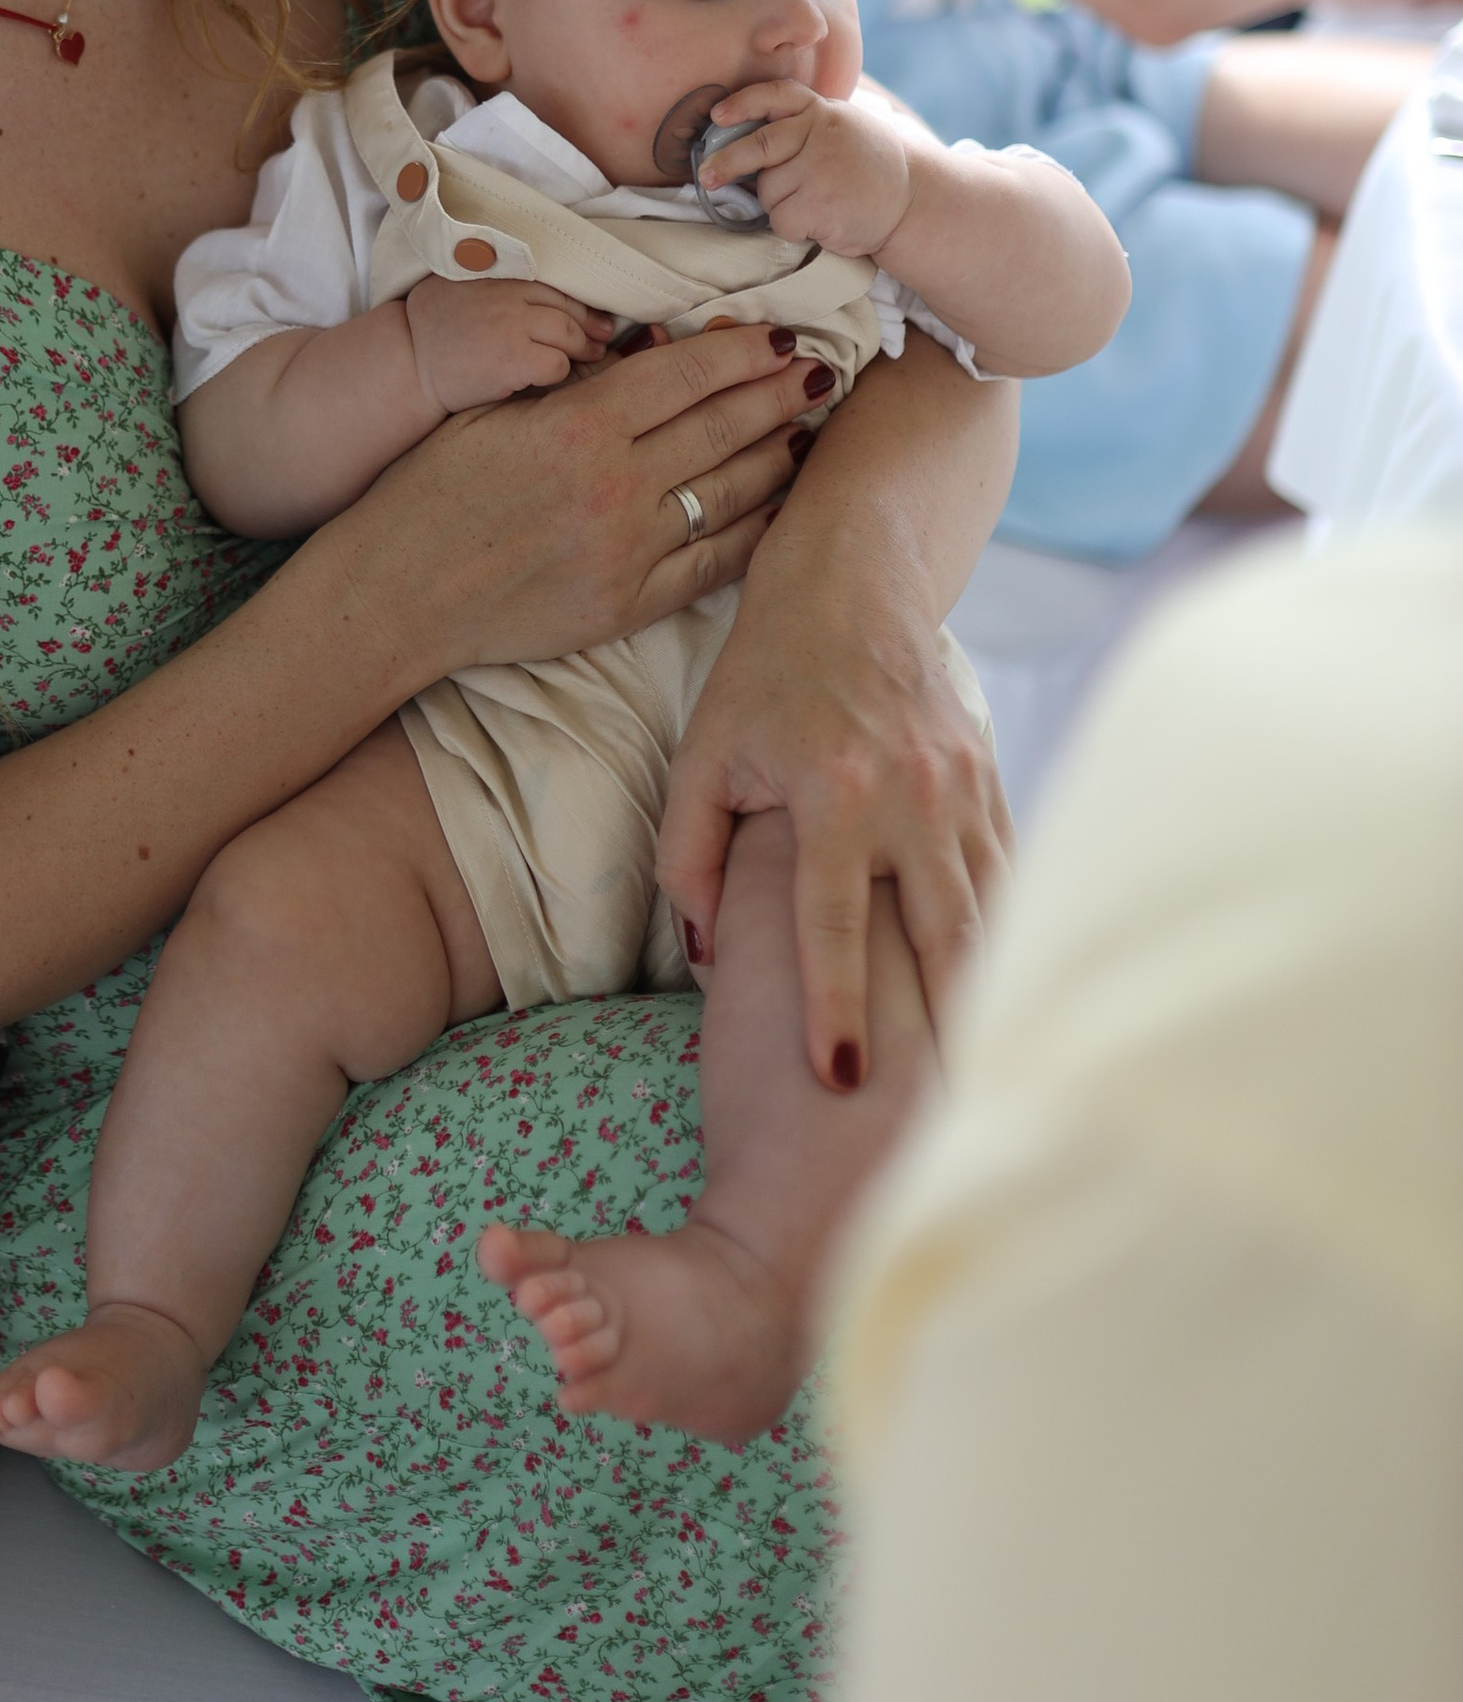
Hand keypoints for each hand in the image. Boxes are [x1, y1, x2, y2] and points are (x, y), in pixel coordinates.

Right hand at [363, 317, 826, 681]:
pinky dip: (757, 529)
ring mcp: (628, 550)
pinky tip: (780, 504)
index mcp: (576, 426)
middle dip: (780, 393)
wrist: (396, 594)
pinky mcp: (629, 604)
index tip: (781, 334)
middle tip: (821, 370)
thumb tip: (644, 354)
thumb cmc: (428, 493)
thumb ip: (571, 385)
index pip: (687, 375)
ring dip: (779, 454)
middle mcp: (613, 486)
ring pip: (732, 492)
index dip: (744, 351)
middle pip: (723, 427)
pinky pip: (715, 563)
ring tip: (809, 427)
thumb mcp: (489, 414)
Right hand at [405, 275, 608, 414]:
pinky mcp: (513, 359)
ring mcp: (511, 325)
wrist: (407, 364)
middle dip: (591, 324)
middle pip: (567, 307)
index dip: (579, 301)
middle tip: (604, 336)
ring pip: (568, 334)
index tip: (594, 313)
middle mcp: (507, 294)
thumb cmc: (430, 329)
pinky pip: (557, 364)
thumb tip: (534, 283)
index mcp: (496, 274)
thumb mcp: (456, 285)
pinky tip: (552, 376)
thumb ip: (491, 278)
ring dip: (583, 348)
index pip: (552, 283)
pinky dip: (559, 371)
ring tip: (591, 356)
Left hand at [658, 399, 1013, 1086]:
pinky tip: (1006, 999)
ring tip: (985, 1079)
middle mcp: (911, 796)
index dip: (837, 1008)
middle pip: (944, 936)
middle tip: (945, 1118)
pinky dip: (1009, 940)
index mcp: (833, 793)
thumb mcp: (703, 756)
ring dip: (989, 997)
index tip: (843, 1081)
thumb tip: (703, 955)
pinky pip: (1010, 878)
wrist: (856, 583)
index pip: (835, 925)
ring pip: (991, 915)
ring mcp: (965, 789)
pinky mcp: (993, 783)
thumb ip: (691, 856)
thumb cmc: (765, 676)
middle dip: (949, 1030)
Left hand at [712, 78, 913, 255]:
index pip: (777, 94)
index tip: (718, 116)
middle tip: (708, 177)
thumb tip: (745, 134)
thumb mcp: (844, 128)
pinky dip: (794, 228)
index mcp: (823, 111)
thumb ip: (806, 124)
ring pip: (768, 191)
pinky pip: (781, 220)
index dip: (743, 103)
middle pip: (758, 146)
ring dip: (782, 205)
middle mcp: (821, 133)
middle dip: (726, 163)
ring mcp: (820, 169)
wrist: (914, 201)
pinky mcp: (820, 205)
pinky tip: (821, 222)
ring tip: (817, 203)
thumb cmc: (869, 167)